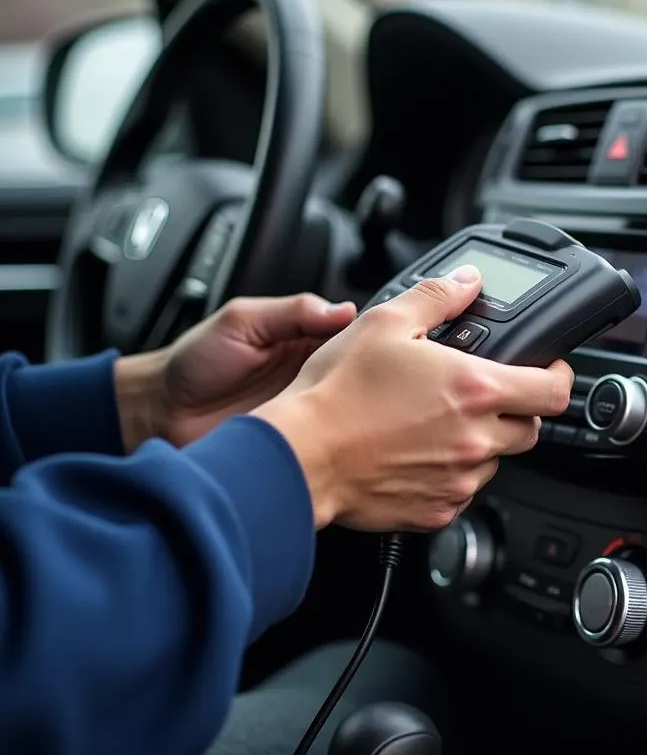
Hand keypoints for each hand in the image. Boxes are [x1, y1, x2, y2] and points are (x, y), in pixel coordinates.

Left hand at [114, 294, 356, 450]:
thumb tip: (343, 309)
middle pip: (362, 376)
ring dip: (354, 415)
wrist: (160, 412)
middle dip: (370, 381)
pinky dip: (334, 444)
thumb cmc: (194, 363)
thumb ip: (291, 311)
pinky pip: (327, 444)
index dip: (369, 340)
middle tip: (370, 384)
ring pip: (351, 413)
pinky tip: (334, 441)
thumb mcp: (241, 321)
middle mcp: (314, 376)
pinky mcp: (299, 445)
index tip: (377, 345)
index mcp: (306, 340)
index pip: (356, 336)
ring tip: (351, 414)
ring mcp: (308, 412)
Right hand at [252, 265, 573, 531]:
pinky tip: (417, 454)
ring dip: (480, 442)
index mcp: (474, 389)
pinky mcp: (436, 511)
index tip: (548, 369)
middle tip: (481, 394)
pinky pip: (462, 491)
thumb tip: (468, 282)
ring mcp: (458, 480)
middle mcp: (475, 439)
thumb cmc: (336, 393)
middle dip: (516, 409)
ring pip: (495, 461)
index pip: (554, 391)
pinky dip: (451, 474)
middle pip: (530, 428)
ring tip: (436, 423)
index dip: (560, 375)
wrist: (300, 456)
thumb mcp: (385, 322)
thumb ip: (437, 296)